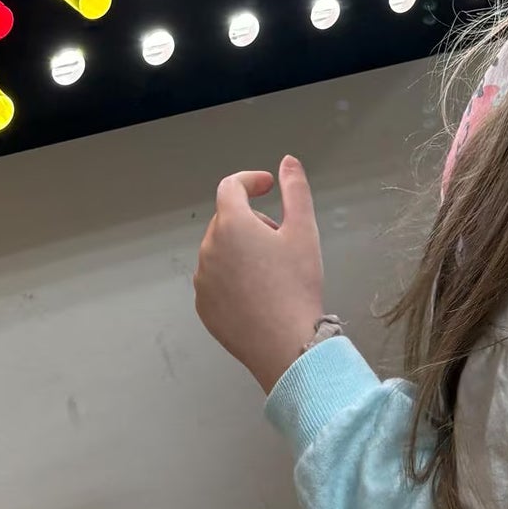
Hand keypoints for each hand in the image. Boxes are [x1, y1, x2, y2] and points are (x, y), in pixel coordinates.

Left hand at [194, 155, 324, 394]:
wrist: (286, 346)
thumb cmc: (296, 287)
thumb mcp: (304, 231)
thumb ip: (295, 190)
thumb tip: (288, 162)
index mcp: (231, 224)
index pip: (231, 187)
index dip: (251, 181)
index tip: (269, 187)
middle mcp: (209, 248)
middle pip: (227, 219)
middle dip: (252, 221)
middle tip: (281, 240)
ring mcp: (203, 280)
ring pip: (221, 250)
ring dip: (241, 250)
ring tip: (273, 271)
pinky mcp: (204, 307)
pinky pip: (215, 280)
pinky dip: (232, 277)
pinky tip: (258, 294)